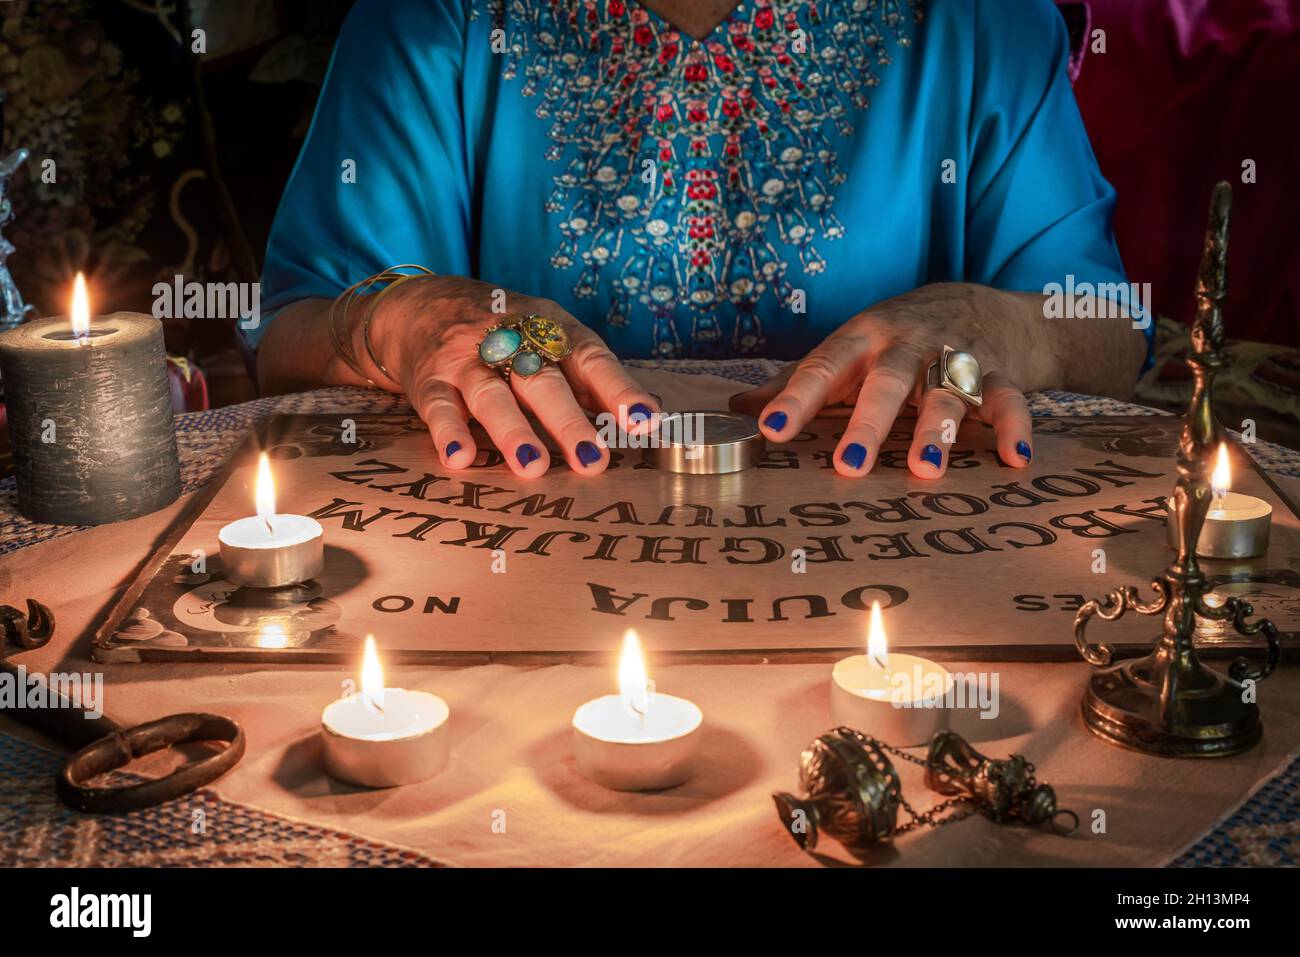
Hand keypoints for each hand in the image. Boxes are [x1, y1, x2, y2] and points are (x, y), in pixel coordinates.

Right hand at [369, 276, 658, 477]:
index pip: (588, 358)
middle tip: (592, 459)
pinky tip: (460, 458)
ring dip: (512, 431)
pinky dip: (448, 432)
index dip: (616, 389)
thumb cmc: (504, 333)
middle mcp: (509, 343)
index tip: (644, 420)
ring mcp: (466, 361)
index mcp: (548, 331)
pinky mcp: (429, 380)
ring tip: (532, 467)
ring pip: (490, 396)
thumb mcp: (547, 338)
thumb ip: (586, 378)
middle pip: (541, 381)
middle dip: (567, 420)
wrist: (421, 304)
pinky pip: (438, 407)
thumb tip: (638, 417)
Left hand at [731, 283, 1053, 478]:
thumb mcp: (848, 349)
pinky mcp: (1000, 375)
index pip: (824, 367)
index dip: (797, 398)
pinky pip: (1008, 402)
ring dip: (938, 430)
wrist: (983, 304)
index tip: (772, 430)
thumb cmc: (898, 337)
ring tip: (926, 468)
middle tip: (851, 464)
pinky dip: (1014, 429)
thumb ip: (798, 381)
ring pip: (947, 392)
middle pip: (886, 382)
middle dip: (870, 422)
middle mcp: (907, 347)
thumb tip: (736, 410)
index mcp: (862, 340)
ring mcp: (955, 358)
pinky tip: (1015, 461)